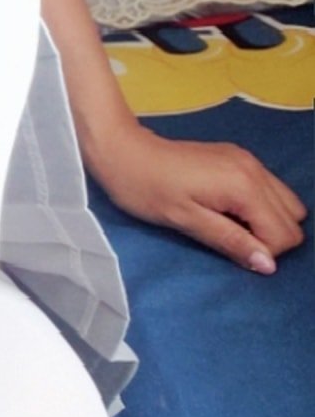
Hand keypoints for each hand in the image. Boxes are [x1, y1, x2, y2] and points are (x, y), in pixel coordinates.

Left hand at [87, 119, 307, 273]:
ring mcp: (249, 160)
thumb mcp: (186, 221)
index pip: (284, 233)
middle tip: (229, 239)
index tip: (231, 251)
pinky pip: (270, 189)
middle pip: (292, 218)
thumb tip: (268, 265)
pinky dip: (259, 207)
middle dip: (269, 238)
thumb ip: (231, 241)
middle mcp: (256, 170)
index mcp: (244, 186)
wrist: (123, 150)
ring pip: (286, 203)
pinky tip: (228, 211)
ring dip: (266, 223)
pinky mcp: (239, 158)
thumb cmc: (146, 189)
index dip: (262, 252)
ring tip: (229, 226)